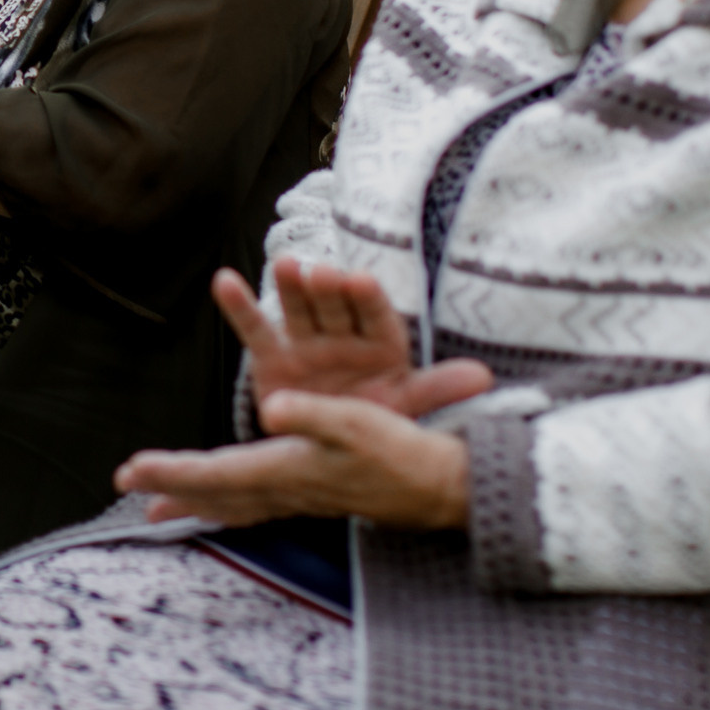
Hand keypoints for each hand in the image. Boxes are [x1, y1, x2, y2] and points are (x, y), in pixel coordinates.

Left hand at [115, 391, 472, 529]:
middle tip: (127, 482)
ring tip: (157, 503)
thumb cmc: (395, 449)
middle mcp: (282, 488)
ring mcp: (294, 496)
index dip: (172, 471)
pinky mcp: (306, 494)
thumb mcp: (355, 420)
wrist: (431, 488)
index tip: (132, 469)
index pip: (215, 473)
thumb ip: (311, 413)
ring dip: (192, 498)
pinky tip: (219, 503)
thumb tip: (271, 407)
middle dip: (170, 486)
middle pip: (213, 492)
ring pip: (230, 501)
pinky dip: (225, 501)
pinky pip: (251, 503)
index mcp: (285, 469)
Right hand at [217, 261, 492, 416]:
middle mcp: (343, 336)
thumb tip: (485, 378)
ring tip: (284, 265)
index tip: (360, 281)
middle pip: (335, 307)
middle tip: (320, 272)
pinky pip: (256, 329)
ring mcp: (307, 343)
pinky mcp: (274, 358)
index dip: (368, 301)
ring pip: (298, 309)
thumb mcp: (407, 406)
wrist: (337, 444)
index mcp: (381, 345)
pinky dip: (239, 305)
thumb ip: (436, 390)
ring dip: (290, 287)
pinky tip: (223, 280)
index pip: (376, 318)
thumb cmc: (378, 416)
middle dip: (327, 290)